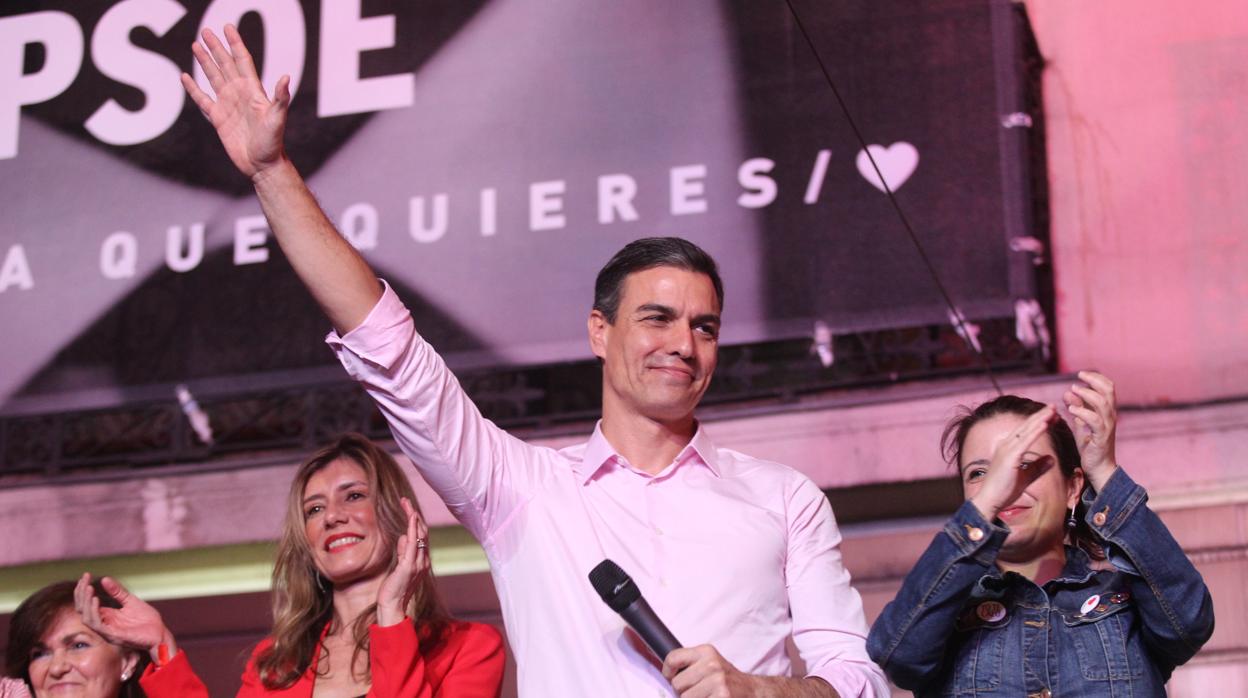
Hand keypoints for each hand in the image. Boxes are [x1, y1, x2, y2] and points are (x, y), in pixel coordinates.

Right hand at [74, 573, 176, 661]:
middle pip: (83, 610)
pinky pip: (97, 625)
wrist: (160, 633)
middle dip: (81, 594)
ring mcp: (107, 631)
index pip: (87, 604)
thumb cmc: (146, 620)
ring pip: (86, 618)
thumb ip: (118, 592)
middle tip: (84, 578)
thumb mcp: (131, 601)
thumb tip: (104, 579)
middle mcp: (103, 624)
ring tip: (88, 588)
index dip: (83, 591)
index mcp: (106, 616)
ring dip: (85, 603)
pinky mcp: (113, 636)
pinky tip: (96, 600)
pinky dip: (94, 612)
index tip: (85, 575)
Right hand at [181, 24, 290, 179]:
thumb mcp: (278, 119)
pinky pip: (202, 99)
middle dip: (216, 47)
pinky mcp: (218, 118)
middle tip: (205, 31)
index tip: (227, 27)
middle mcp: (239, 94)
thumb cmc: (273, 143)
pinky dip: (193, 88)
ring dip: (204, 61)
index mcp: (253, 91)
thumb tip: (286, 78)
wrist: (262, 165)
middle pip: (225, 64)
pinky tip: (185, 77)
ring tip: (195, 45)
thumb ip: (280, 98)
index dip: (235, 44)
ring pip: (213, 77)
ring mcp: (227, 105)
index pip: (242, 61)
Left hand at [376, 498, 429, 626]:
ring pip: (419, 534)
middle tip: (405, 501)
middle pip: (423, 532)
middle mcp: (423, 560)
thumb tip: (402, 537)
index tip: (409, 509)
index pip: (421, 537)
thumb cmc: (394, 589)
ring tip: (406, 503)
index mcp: (422, 561)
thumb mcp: (399, 567)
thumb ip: (402, 552)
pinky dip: (413, 528)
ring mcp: (418, 563)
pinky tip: (412, 517)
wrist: (392, 606)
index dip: (416, 521)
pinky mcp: (409, 565)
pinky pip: (414, 543)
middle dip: (414, 514)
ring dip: (413, 516)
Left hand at [662, 645, 758, 697]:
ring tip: (706, 696)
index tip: (671, 678)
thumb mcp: (709, 663)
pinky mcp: (722, 696)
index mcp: (706, 652)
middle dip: (683, 692)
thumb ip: (690, 665)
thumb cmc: (726, 680)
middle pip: (677, 684)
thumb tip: (665, 675)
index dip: (667, 672)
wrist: (752, 692)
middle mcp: (712, 664)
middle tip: (698, 691)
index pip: (673, 658)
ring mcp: (718, 682)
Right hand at [968, 405, 1058, 519]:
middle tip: (1054, 406)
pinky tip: (1045, 424)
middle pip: (1026, 426)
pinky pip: (1025, 441)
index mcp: (1008, 448)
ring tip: (1052, 410)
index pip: (1026, 431)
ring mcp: (1007, 449)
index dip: (1039, 422)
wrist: (990, 500)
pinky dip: (1035, 431)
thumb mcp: (1026, 477)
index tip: (1052, 416)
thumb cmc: (1004, 490)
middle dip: (1041, 415)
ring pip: (1027, 430)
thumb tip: (1052, 459)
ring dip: (1040, 419)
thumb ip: (1038, 467)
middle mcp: (1006, 445)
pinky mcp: (1010, 457)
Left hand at [1063, 370, 1118, 490]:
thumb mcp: (1081, 423)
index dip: (1097, 378)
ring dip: (1087, 394)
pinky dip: (1083, 412)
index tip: (1081, 374)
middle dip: (1094, 380)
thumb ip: (1077, 407)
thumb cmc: (1090, 446)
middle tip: (1078, 376)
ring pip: (1103, 403)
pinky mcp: (1101, 437)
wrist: (1098, 468)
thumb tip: (1068, 391)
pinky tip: (1071, 409)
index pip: (1108, 388)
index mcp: (1107, 411)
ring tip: (1073, 389)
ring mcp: (1107, 426)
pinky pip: (1095, 421)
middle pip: (1109, 391)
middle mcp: (1110, 416)